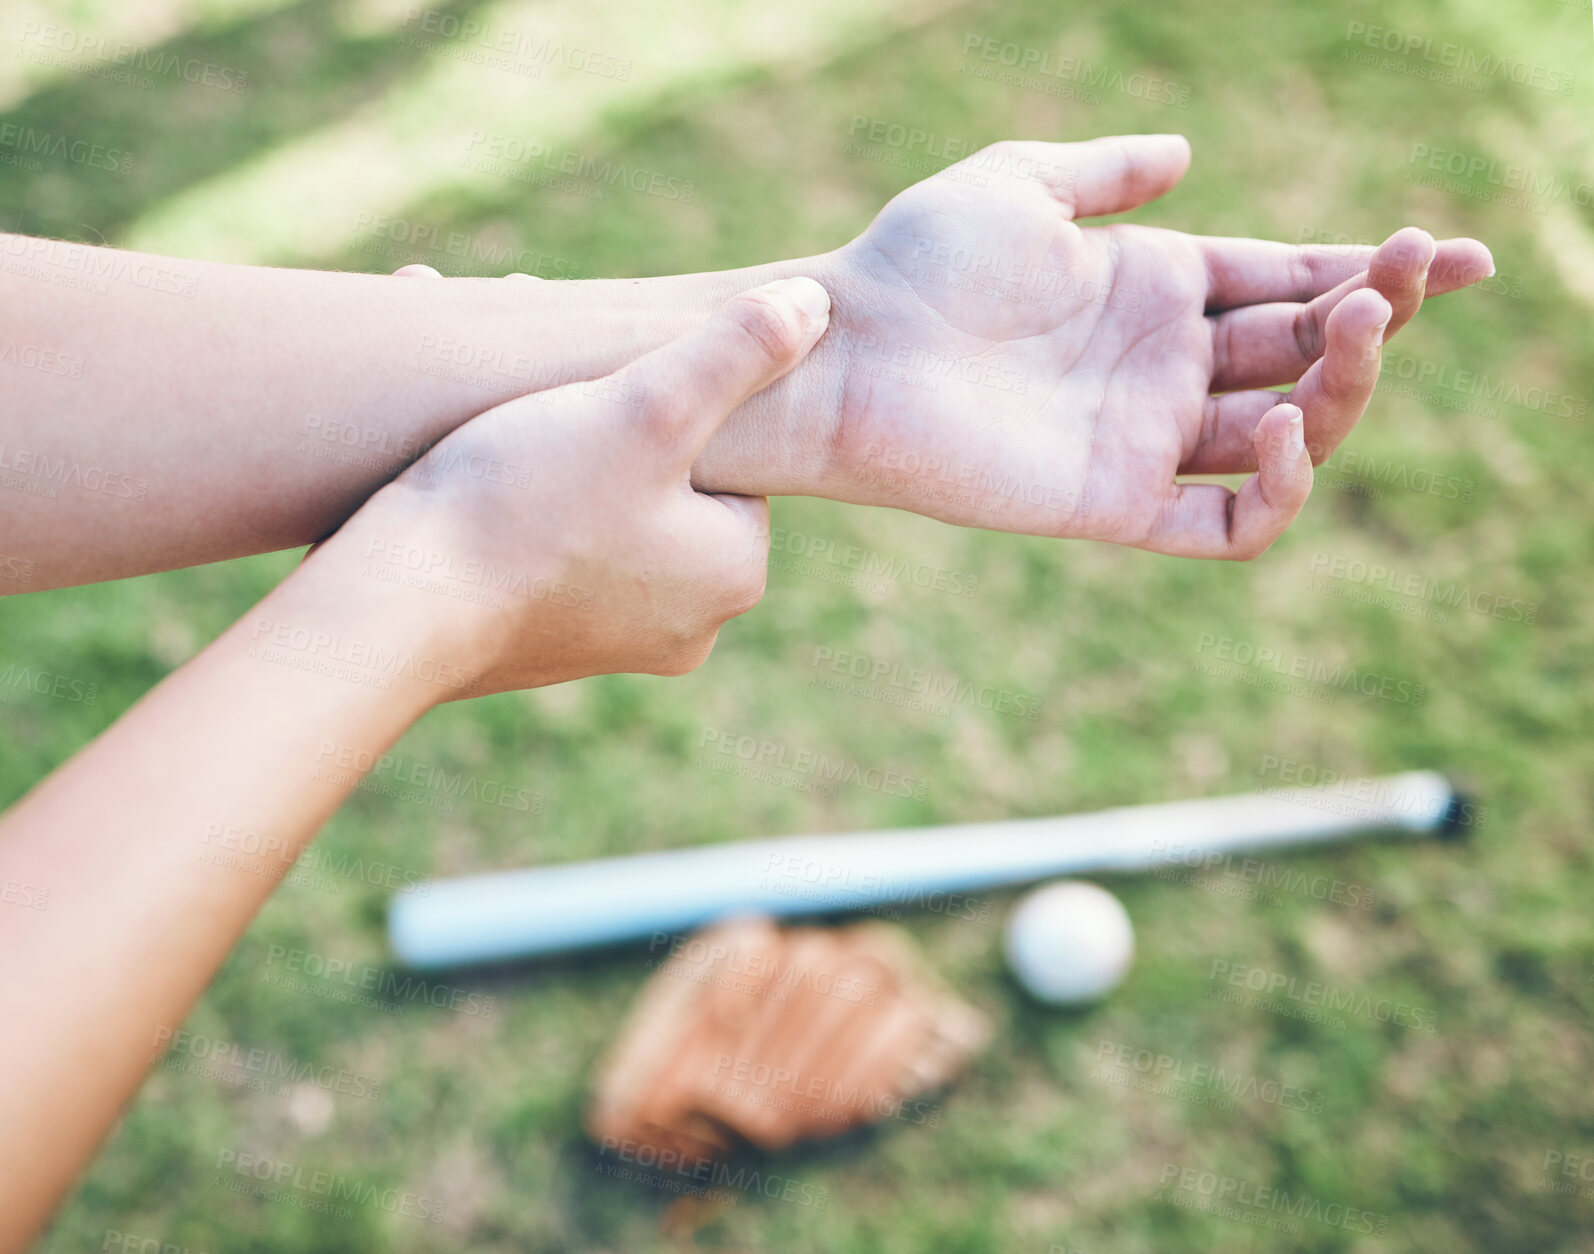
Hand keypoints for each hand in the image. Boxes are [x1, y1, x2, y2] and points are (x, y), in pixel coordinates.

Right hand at [304, 277, 830, 696]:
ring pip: (594, 503)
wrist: (392, 612)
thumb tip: (816, 304)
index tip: (598, 366)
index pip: (723, 454)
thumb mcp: (644, 409)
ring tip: (484, 388)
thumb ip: (735, 353)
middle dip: (596, 406)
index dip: (661, 393)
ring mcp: (611, 643)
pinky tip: (450, 453)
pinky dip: (508, 494)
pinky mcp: (540, 648)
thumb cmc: (524, 505)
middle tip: (535, 367)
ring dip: (542, 436)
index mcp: (733, 572)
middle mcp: (686, 625)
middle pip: (656, 476)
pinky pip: (541, 545)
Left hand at [785, 135, 1491, 557]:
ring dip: (1341, 389)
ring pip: (1288, 436)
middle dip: (1374, 315)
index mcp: (1155, 286)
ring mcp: (1144, 437)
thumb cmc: (917, 261)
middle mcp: (1163, 365)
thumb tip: (1187, 153)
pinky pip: (1225, 526)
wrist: (848, 348)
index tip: (1456, 253)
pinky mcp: (1114, 504)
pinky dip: (1275, 492)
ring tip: (1350, 326)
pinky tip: (1277, 427)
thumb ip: (1105, 173)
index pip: (1290, 280)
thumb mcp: (1020, 184)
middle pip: (1307, 350)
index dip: (1375, 269)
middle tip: (1398, 279)